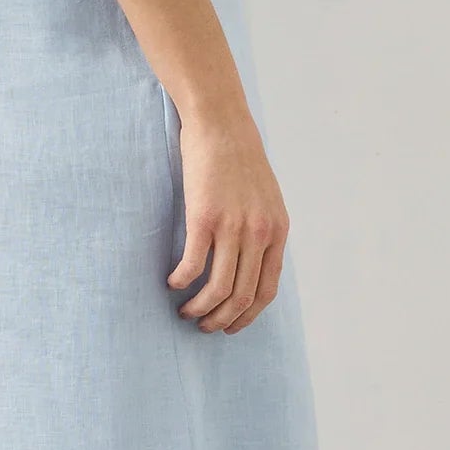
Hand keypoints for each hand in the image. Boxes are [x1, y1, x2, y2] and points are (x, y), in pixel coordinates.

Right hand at [166, 109, 288, 331]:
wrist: (222, 124)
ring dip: (200, 308)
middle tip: (204, 326)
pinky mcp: (204, 218)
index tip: (231, 326)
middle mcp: (259, 234)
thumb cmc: (240, 159)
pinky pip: (193, 265)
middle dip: (221, 319)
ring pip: (218, 289)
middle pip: (241, 296)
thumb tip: (251, 264)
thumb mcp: (267, 199)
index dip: (248, 316)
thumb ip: (264, 231)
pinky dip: (181, 282)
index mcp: (277, 232)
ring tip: (186, 311)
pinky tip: (172, 283)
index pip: (267, 291)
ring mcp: (232, 227)